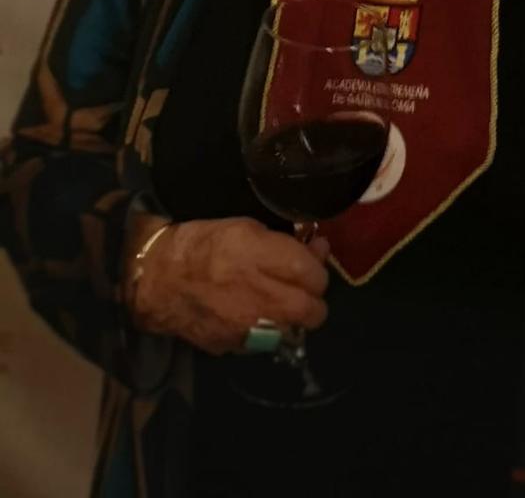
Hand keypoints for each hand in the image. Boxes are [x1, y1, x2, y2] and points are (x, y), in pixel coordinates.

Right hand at [125, 217, 330, 354]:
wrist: (158, 279)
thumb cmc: (205, 244)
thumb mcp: (248, 228)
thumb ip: (286, 242)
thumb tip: (318, 249)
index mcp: (262, 256)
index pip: (315, 274)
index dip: (317, 270)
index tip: (310, 265)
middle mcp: (258, 294)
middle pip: (313, 310)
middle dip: (315, 300)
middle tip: (304, 290)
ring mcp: (246, 325)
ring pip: (294, 331)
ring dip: (295, 318)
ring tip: (282, 304)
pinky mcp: (233, 345)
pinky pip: (266, 343)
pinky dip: (268, 332)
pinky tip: (256, 317)